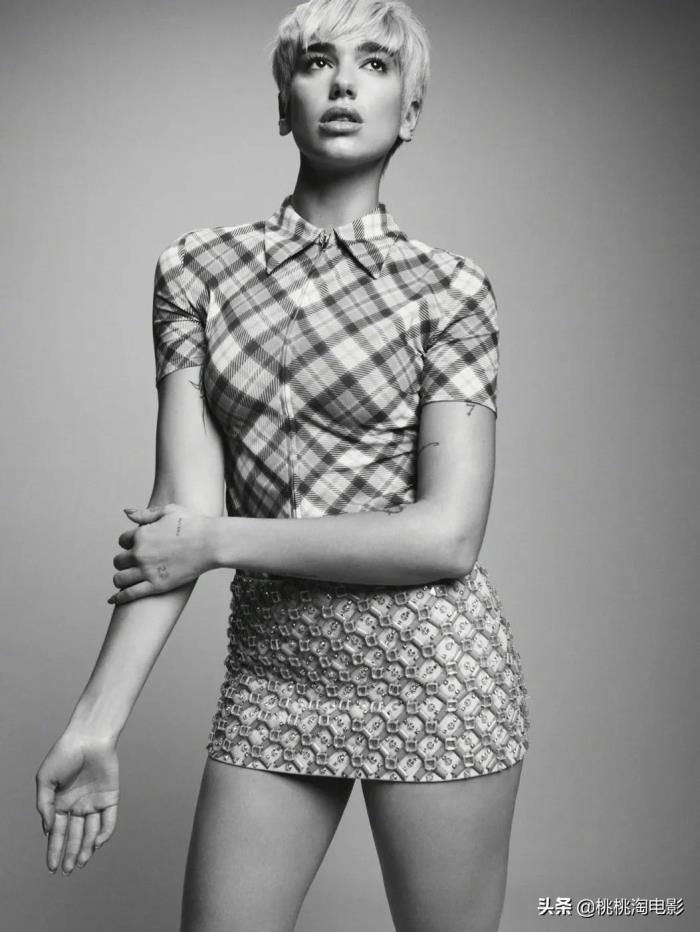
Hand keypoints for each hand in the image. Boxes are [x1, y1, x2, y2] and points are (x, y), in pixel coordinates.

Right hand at [35, 734, 118, 874]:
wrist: (88, 737)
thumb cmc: (63, 754)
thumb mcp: (45, 780)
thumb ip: (44, 806)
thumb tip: (48, 830)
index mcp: (60, 803)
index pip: (57, 833)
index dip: (54, 851)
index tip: (51, 868)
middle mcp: (78, 806)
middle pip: (74, 836)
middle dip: (70, 854)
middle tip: (68, 871)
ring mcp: (94, 802)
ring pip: (91, 832)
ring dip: (86, 848)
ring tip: (80, 862)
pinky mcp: (110, 797)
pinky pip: (108, 819)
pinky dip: (104, 833)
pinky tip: (96, 844)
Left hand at [108, 503, 215, 604]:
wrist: (211, 543)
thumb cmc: (194, 524)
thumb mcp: (168, 512)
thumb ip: (145, 514)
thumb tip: (126, 513)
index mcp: (141, 534)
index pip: (122, 540)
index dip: (129, 543)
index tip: (137, 546)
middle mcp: (140, 553)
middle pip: (118, 560)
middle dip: (124, 561)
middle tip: (134, 563)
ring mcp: (147, 571)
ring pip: (120, 579)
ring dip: (121, 578)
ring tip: (127, 578)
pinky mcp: (156, 586)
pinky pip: (130, 594)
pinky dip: (120, 597)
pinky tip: (114, 599)